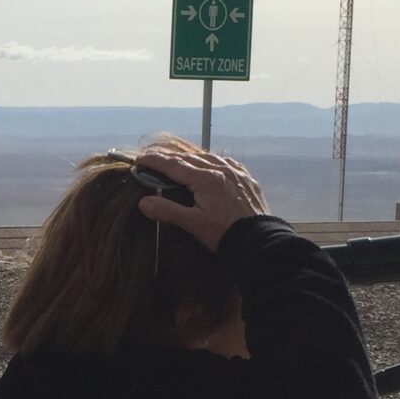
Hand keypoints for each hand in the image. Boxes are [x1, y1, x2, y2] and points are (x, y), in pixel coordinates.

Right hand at [135, 148, 266, 252]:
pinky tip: (211, 164)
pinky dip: (213, 161)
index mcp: (205, 178)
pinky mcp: (247, 179)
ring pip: (208, 158)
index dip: (155, 161)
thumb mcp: (193, 224)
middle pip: (189, 158)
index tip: (140, 159)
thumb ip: (167, 211)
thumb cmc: (224, 233)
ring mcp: (235, 173)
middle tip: (153, 159)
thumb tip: (143, 202)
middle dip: (169, 158)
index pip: (173, 165)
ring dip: (190, 158)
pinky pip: (227, 163)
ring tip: (178, 161)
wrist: (258, 240)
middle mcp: (220, 170)